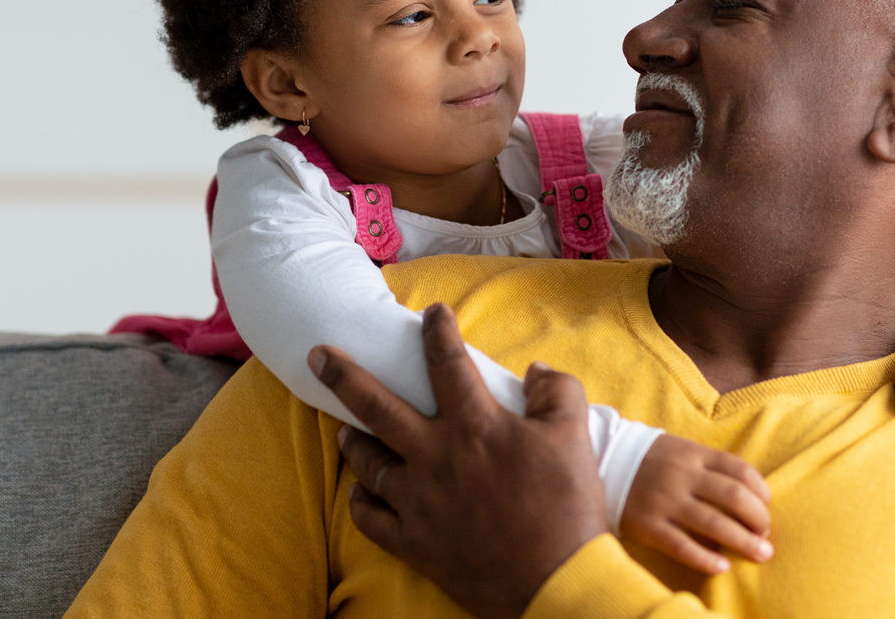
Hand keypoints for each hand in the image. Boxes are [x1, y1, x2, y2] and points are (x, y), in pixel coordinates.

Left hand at [309, 303, 608, 618]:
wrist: (557, 581)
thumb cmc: (567, 506)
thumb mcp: (574, 435)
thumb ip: (556, 390)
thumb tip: (535, 370)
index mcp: (474, 426)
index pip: (446, 363)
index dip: (437, 331)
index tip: (432, 313)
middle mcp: (436, 458)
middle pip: (378, 406)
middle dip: (344, 375)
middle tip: (319, 355)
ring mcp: (420, 503)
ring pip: (368, 462)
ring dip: (353, 441)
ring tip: (344, 428)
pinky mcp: (415, 544)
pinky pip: (371, 519)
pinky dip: (361, 502)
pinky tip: (359, 492)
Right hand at [620, 434, 772, 574]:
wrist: (603, 461)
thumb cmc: (652, 461)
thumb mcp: (681, 450)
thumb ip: (710, 466)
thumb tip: (749, 494)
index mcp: (693, 454)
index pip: (740, 470)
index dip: (761, 490)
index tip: (766, 507)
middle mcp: (682, 475)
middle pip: (734, 496)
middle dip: (759, 518)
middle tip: (766, 535)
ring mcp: (665, 500)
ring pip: (714, 523)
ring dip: (743, 541)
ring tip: (761, 554)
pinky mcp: (648, 524)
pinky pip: (682, 545)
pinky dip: (706, 559)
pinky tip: (722, 567)